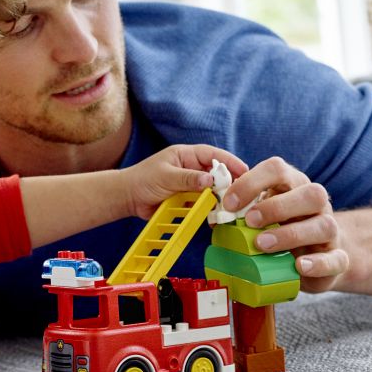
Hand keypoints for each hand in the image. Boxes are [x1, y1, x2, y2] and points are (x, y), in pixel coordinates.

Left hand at [124, 145, 247, 219]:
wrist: (127, 198)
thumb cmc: (142, 180)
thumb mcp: (166, 176)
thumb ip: (187, 179)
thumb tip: (210, 180)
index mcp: (186, 155)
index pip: (212, 155)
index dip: (229, 161)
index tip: (244, 170)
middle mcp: (191, 169)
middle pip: (216, 174)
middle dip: (229, 182)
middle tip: (241, 192)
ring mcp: (190, 185)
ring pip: (212, 190)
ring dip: (221, 198)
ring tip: (232, 206)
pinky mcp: (187, 200)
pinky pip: (203, 203)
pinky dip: (210, 209)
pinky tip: (218, 216)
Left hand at [222, 157, 348, 292]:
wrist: (314, 257)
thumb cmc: (279, 231)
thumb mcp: (258, 218)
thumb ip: (241, 213)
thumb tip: (217, 216)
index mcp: (293, 186)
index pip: (278, 169)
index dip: (251, 182)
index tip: (229, 203)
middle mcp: (316, 204)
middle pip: (310, 193)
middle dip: (277, 206)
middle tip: (250, 221)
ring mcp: (331, 230)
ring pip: (324, 225)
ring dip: (290, 234)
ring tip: (263, 245)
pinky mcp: (337, 258)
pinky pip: (335, 259)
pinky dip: (317, 263)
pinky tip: (298, 266)